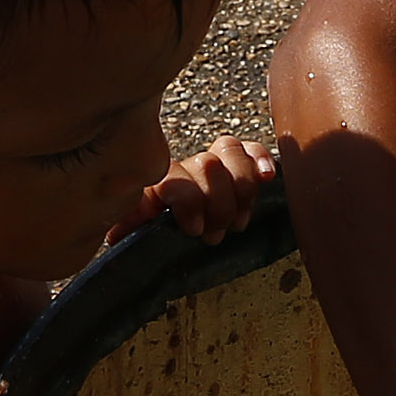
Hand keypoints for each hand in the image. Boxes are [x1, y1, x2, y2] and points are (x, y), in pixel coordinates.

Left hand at [109, 132, 293, 246]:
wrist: (150, 245)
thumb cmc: (141, 241)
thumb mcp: (128, 235)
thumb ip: (128, 221)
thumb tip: (129, 217)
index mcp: (152, 184)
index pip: (175, 177)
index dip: (189, 201)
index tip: (194, 230)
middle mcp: (181, 170)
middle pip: (208, 164)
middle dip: (219, 205)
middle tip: (215, 234)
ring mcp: (208, 167)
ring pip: (230, 151)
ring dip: (241, 190)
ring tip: (236, 223)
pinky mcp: (231, 171)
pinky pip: (249, 151)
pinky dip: (260, 159)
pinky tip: (267, 177)